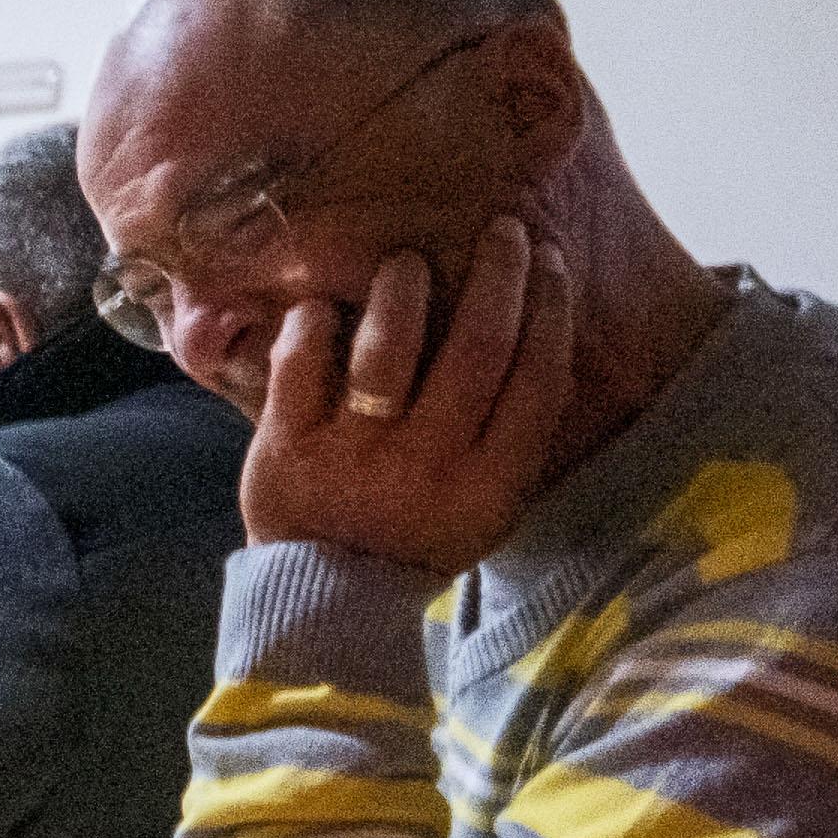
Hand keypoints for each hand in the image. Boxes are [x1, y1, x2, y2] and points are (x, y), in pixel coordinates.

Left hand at [237, 220, 594, 573]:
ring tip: (407, 262)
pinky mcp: (286, 449)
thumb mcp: (486, 506)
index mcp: (489, 486)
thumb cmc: (417, 538)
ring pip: (387, 350)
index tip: (549, 260)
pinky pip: (301, 364)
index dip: (551, 311)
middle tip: (500, 230)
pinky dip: (314, 323)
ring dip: (403, 292)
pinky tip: (325, 305)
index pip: (538, 382)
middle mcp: (428, 468)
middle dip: (498, 277)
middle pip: (477, 350)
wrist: (326, 607)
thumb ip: (511, 434)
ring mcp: (354, 457)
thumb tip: (537, 324)